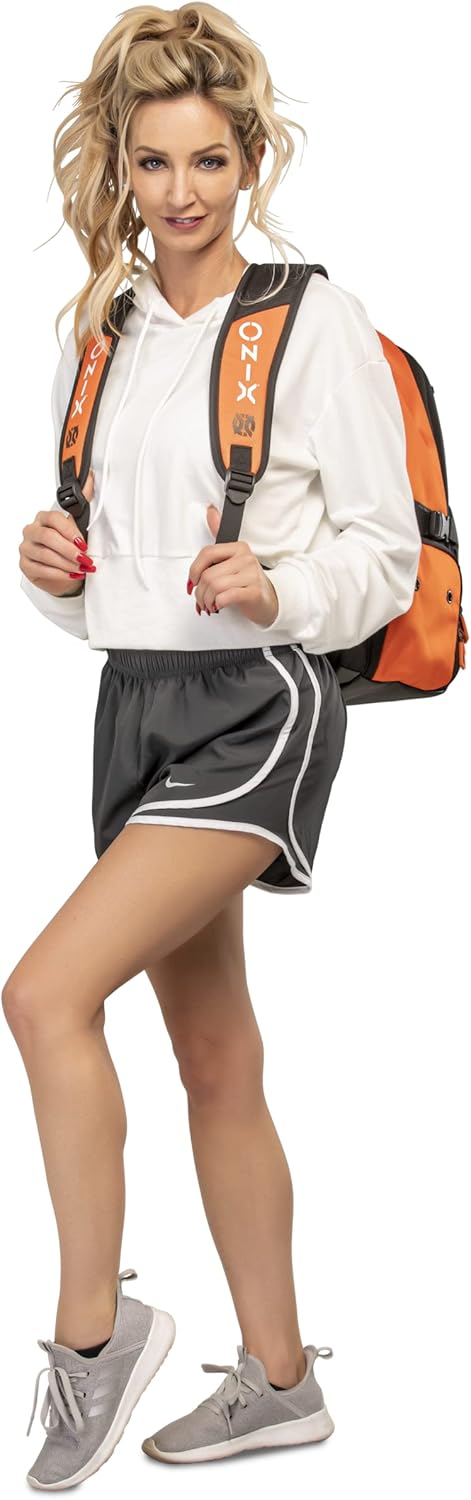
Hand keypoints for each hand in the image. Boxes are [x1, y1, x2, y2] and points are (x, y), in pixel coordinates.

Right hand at [19, 471, 94, 596]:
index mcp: (43, 517)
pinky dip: (60, 574)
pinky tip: (71, 575)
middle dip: (69, 550)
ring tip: (81, 568)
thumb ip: (82, 500)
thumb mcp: (77, 525)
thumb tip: (90, 476)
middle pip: (48, 538)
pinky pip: (42, 570)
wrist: (60, 570)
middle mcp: (31, 531)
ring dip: (67, 563)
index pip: (54, 519)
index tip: (83, 542)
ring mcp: (26, 548)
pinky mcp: (25, 565)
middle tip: (84, 558)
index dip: (70, 531)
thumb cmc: (67, 546)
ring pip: (46, 555)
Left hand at [189, 504, 279, 626]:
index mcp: (239, 548)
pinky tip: (219, 605)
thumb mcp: (232, 558)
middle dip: (200, 591)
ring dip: (207, 599)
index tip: (193, 581)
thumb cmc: (247, 582)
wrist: (269, 601)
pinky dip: (217, 604)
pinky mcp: (253, 592)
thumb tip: (210, 509)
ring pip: (214, 586)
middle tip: (201, 598)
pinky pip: (225, 597)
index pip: (207, 553)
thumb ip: (219, 534)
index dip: (194, 570)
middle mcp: (246, 558)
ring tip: (210, 603)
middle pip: (208, 574)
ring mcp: (251, 575)